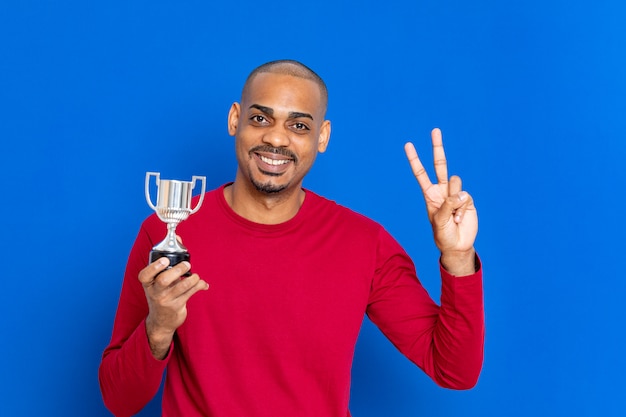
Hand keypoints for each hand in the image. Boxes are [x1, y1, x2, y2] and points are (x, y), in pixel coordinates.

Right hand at [138, 258, 208, 358]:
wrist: (161, 321)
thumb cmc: (161, 294)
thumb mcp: (158, 281)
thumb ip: (168, 260)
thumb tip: (178, 237)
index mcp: (148, 284)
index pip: (145, 275)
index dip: (154, 267)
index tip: (166, 260)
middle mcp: (155, 292)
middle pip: (164, 279)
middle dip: (178, 270)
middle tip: (187, 264)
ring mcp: (166, 300)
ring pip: (181, 286)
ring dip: (192, 278)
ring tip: (195, 276)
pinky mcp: (177, 307)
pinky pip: (191, 293)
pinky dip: (200, 286)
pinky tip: (203, 284)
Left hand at [405, 128, 477, 273]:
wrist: (457, 245)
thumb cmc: (443, 234)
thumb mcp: (439, 221)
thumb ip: (447, 205)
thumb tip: (461, 193)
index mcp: (429, 194)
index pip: (421, 173)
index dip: (414, 159)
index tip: (408, 145)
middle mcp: (442, 190)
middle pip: (440, 164)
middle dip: (437, 147)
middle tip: (435, 130)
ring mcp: (455, 193)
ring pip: (456, 182)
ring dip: (454, 200)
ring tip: (453, 216)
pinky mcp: (468, 199)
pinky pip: (466, 196)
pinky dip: (463, 209)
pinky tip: (460, 219)